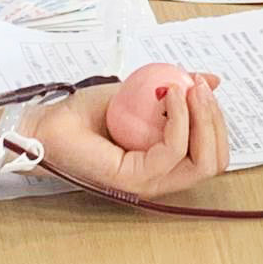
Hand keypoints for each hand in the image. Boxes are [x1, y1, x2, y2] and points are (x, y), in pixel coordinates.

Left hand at [34, 65, 228, 197]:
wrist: (45, 125)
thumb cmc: (82, 116)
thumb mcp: (138, 94)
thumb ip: (174, 91)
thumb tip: (211, 80)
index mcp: (164, 164)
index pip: (212, 154)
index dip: (217, 121)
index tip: (204, 87)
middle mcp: (160, 179)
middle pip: (214, 162)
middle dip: (216, 121)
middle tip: (201, 88)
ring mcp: (148, 182)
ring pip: (201, 161)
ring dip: (202, 119)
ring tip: (188, 88)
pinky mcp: (133, 178)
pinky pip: (171, 152)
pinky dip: (179, 120)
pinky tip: (169, 95)